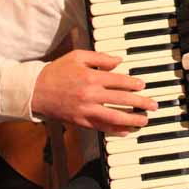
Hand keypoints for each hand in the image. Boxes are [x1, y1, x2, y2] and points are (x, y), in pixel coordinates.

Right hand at [31, 50, 158, 132]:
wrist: (34, 90)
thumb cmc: (57, 71)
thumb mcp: (78, 56)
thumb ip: (100, 58)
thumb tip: (119, 61)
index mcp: (91, 78)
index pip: (119, 81)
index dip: (134, 84)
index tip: (143, 86)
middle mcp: (90, 95)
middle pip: (121, 100)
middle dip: (140, 103)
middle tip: (153, 105)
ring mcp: (85, 110)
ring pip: (114, 117)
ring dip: (131, 119)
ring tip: (144, 120)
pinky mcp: (80, 121)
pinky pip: (100, 127)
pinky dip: (114, 130)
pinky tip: (126, 131)